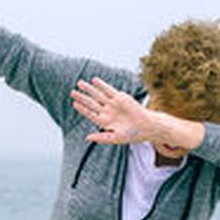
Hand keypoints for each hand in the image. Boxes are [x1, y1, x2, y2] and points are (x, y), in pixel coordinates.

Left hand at [71, 77, 204, 153]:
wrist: (147, 126)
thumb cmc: (133, 135)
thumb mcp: (116, 138)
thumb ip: (102, 137)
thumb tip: (87, 138)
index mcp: (104, 122)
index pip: (90, 114)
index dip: (82, 109)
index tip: (74, 104)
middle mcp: (107, 112)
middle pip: (92, 103)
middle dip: (82, 97)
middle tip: (72, 92)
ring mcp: (113, 104)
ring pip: (98, 95)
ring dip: (89, 89)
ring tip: (79, 83)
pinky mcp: (121, 98)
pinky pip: (109, 90)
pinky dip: (102, 85)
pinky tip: (94, 80)